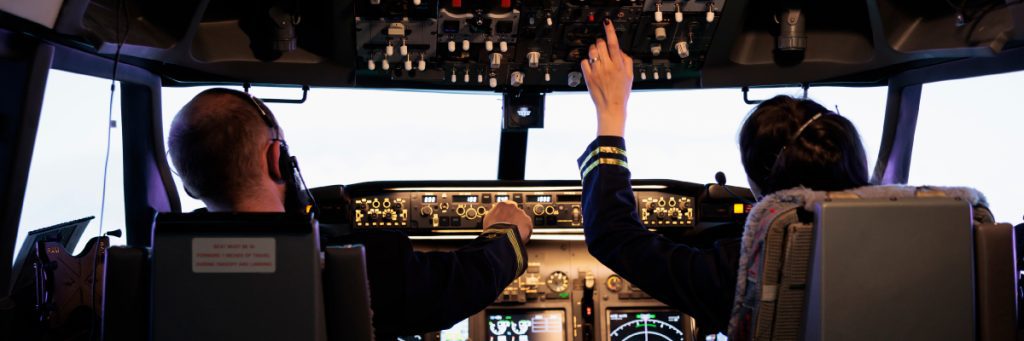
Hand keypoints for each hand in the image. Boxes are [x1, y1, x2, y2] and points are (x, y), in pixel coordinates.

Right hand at [484, 201, 532, 243]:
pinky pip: (528, 227)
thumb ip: (494, 215)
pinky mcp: (528, 222)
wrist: (501, 236)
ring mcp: (522, 214)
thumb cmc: (493, 228)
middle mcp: (513, 207)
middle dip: (513, 220)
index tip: (505, 220)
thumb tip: (494, 217)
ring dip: (519, 226)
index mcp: (503, 205)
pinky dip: (525, 232)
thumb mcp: (488, 219)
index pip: (506, 207)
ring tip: (514, 234)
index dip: (506, 215)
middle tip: (509, 228)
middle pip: (515, 213)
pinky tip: (519, 237)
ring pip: (522, 220)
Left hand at [581, 19, 633, 136]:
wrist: (611, 107)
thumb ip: (626, 60)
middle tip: (602, 46)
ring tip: (597, 56)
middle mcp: (607, 67)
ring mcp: (596, 71)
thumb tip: (620, 50)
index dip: (610, 30)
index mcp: (618, 65)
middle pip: (600, 44)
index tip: (607, 23)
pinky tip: (591, 66)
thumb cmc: (621, 93)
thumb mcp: (630, 76)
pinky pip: (584, 62)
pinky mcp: (588, 77)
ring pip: (591, 52)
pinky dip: (587, 61)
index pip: (613, 43)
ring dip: (594, 50)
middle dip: (600, 42)